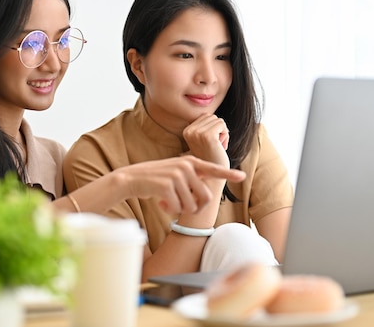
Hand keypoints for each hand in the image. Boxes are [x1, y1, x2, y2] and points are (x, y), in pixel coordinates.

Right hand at [117, 155, 244, 214]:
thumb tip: (206, 197)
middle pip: (205, 197)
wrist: (131, 178)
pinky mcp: (167, 185)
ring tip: (168, 203)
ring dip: (180, 210)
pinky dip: (170, 210)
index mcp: (190, 162)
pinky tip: (160, 203)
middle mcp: (186, 166)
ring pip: (191, 205)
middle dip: (195, 208)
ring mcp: (177, 174)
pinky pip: (177, 207)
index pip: (213, 169)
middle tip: (182, 208)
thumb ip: (192, 178)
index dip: (227, 173)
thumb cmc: (155, 179)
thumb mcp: (176, 173)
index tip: (242, 176)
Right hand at [183, 114, 229, 167]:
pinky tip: (221, 147)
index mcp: (186, 131)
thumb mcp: (203, 141)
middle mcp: (189, 131)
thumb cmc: (211, 159)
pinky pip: (222, 124)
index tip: (211, 144)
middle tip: (216, 146)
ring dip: (222, 133)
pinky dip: (226, 135)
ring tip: (217, 147)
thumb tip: (208, 114)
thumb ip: (202, 127)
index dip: (213, 129)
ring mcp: (197, 133)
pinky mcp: (207, 136)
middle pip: (212, 116)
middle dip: (218, 130)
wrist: (212, 178)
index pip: (206, 116)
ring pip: (218, 120)